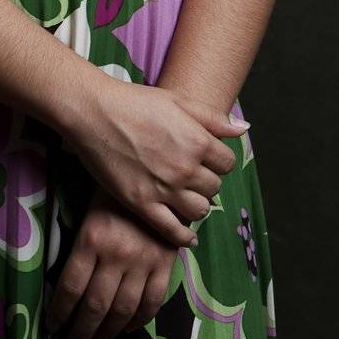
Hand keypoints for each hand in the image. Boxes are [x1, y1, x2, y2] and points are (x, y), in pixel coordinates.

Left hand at [45, 180, 181, 338]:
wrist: (154, 170)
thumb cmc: (111, 188)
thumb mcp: (87, 210)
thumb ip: (79, 246)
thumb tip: (65, 284)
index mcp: (92, 238)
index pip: (70, 287)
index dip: (60, 313)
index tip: (52, 328)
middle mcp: (116, 254)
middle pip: (95, 306)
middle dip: (80, 333)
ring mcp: (144, 261)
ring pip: (123, 310)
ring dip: (107, 334)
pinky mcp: (165, 263)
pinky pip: (152, 302)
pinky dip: (139, 321)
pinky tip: (127, 328)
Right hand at [61, 75, 247, 247]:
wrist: (95, 112)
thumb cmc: (135, 101)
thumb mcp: (177, 100)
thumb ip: (213, 118)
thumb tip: (243, 129)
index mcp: (197, 141)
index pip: (227, 163)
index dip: (218, 161)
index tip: (206, 159)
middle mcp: (185, 168)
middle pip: (214, 187)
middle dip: (206, 181)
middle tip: (192, 176)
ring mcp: (164, 189)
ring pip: (199, 211)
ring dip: (197, 206)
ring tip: (187, 199)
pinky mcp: (143, 204)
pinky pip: (173, 231)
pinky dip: (184, 237)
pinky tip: (187, 237)